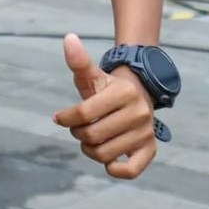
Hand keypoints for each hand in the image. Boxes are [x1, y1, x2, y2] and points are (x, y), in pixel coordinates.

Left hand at [53, 33, 156, 178]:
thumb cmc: (106, 88)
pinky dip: (114, 169)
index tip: (58, 118)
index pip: (85, 112)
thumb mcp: (92, 74)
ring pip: (106, 153)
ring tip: (88, 140)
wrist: (135, 97)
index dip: (66, 118)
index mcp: (124, 92)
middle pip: (94, 134)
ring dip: (89, 150)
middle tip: (76, 129)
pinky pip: (131, 170)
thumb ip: (79, 61)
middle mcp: (140, 113)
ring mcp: (146, 133)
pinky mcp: (150, 150)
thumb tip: (68, 38)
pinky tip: (107, 160)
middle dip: (78, 134)